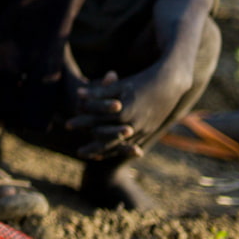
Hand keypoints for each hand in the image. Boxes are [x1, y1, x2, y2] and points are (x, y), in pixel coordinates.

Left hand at [67, 70, 186, 159]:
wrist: (172, 83)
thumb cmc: (142, 81)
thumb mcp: (120, 85)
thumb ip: (99, 92)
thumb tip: (78, 94)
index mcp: (124, 112)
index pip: (98, 120)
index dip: (82, 122)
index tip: (67, 125)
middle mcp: (134, 124)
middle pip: (108, 139)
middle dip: (93, 146)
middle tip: (78, 153)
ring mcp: (144, 130)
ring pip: (121, 146)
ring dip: (106, 152)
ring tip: (92, 158)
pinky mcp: (150, 131)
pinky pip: (133, 145)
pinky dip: (120, 150)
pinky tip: (110, 154)